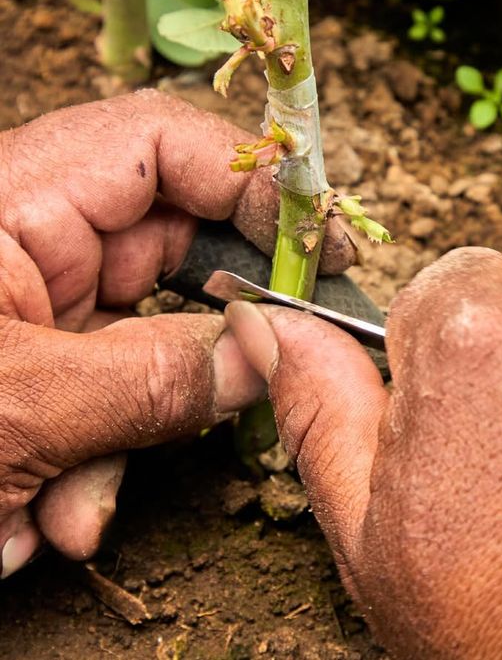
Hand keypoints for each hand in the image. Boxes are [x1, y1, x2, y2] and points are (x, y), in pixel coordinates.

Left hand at [0, 89, 352, 577]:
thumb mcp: (14, 407)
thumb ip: (153, 379)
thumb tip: (266, 358)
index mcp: (19, 197)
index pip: (161, 144)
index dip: (249, 178)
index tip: (313, 242)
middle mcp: (39, 237)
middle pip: (177, 245)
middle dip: (209, 328)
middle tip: (267, 373)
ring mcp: (41, 306)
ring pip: (150, 335)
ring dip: (139, 425)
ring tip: (78, 506)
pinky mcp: (38, 368)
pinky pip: (109, 394)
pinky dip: (95, 461)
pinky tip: (47, 516)